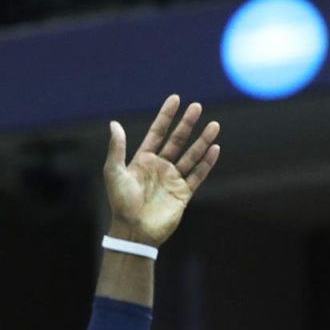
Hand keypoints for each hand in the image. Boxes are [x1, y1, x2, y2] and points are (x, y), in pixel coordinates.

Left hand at [104, 94, 220, 247]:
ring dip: (202, 140)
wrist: (134, 231)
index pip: (157, 132)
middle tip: (197, 106)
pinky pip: (198, 175)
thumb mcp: (114, 172)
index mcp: (142, 160)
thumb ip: (117, 148)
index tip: (175, 99)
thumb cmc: (120, 202)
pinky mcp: (183, 193)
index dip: (166, 116)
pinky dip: (207, 162)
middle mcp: (159, 167)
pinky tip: (215, 149)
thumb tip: (113, 123)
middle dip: (186, 124)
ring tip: (214, 124)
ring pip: (191, 155)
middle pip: (176, 140)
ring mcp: (172, 179)